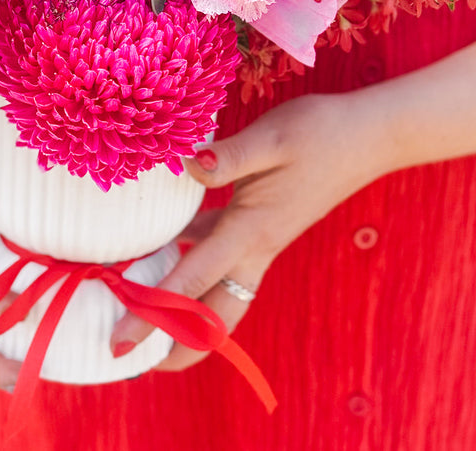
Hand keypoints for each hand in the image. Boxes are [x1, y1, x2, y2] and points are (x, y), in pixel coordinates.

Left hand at [110, 92, 391, 369]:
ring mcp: (261, 240)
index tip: (120, 342)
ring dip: (182, 309)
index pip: (193, 282)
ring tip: (140, 312)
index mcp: (252, 231)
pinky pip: (220, 255)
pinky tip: (164, 244)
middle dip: (175, 343)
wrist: (368, 135)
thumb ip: (229, 157)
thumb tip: (189, 166)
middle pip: (213, 316)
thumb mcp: (271, 137)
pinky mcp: (262, 225)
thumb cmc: (319, 132)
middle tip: (132, 356)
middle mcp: (255, 247)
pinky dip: (190, 261)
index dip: (153, 313)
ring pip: (217, 291)